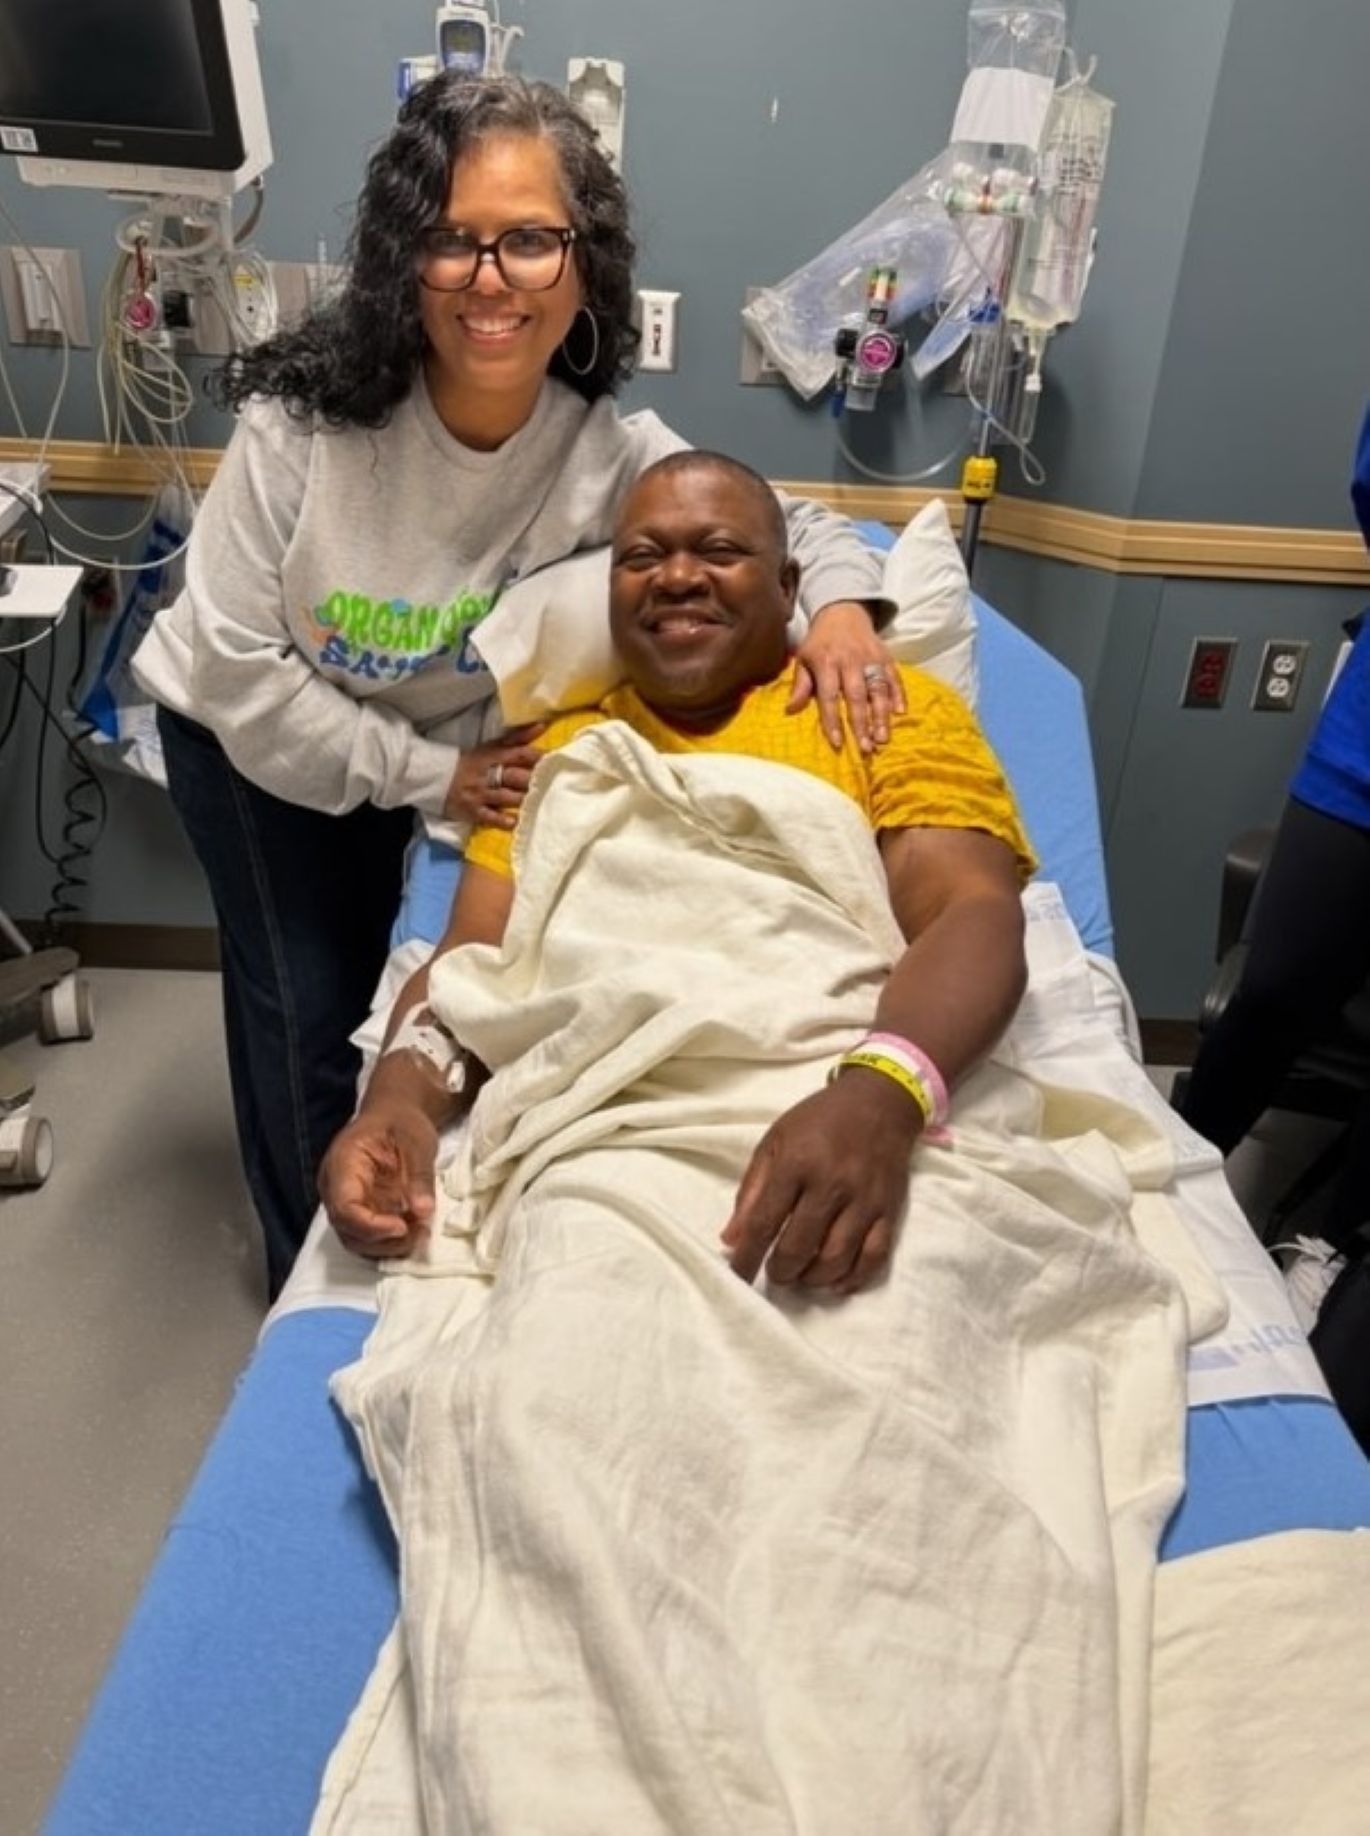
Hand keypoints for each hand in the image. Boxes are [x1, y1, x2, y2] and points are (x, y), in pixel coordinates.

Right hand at [319, 1101, 438, 1260]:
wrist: (395, 1116)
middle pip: (347, 1230)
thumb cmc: (400, 1122)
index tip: (402, 1227)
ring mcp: (347, 1203)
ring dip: (389, 1246)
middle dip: (383, 1241)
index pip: (343, 1207)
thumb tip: (423, 1211)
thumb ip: (419, 1175)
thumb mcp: (416, 1140)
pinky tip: (415, 1232)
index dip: (370, 1226)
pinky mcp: (362, 1212)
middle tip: (419, 1233)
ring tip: (421, 1232)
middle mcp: (336, 1189)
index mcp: (342, 1164)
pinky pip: (369, 1238)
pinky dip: (391, 1243)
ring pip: (357, 1240)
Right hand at [444, 724, 546, 826]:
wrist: (436, 779)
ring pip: (505, 796)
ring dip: (522, 800)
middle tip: (553, 784)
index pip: (519, 754)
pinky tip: (515, 822)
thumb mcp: (491, 747)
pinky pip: (489, 816)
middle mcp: (488, 774)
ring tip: (540, 803)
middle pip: (514, 776)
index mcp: (493, 756)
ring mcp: (480, 793)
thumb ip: (518, 738)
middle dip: (532, 780)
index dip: (537, 757)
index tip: (555, 761)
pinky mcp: (473, 810)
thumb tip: (542, 725)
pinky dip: (502, 820)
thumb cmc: (471, 763)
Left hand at [720, 1069, 921, 1292]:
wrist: (880, 1102)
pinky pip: (874, 1256)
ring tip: (802, 1275)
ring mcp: (864, 1200)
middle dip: (781, 1271)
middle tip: (775, 1272)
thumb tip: (731, 1239)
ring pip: (836, 1258)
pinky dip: (853, 1278)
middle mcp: (831, 1184)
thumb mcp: (775, 1141)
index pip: (765, 1222)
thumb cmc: (819, 1120)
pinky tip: (836, 1282)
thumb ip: (751, 1190)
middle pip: (800, 1247)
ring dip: (813, 1279)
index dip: (748, 1257)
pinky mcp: (890, 1210)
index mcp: (796, 1163)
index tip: (738, 1276)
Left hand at [788, 601, 905, 753]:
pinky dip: (899, 694)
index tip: (837, 743)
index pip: (829, 696)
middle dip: (862, 724)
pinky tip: (900, 712)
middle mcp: (850, 661)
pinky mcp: (885, 655)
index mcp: (826, 662)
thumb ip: (800, 684)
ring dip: (881, 715)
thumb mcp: (803, 658)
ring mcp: (870, 658)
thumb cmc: (819, 641)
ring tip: (882, 738)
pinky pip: (894, 676)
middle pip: (857, 696)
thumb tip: (790, 710)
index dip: (833, 720)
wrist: (842, 610)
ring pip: (878, 689)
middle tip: (865, 748)